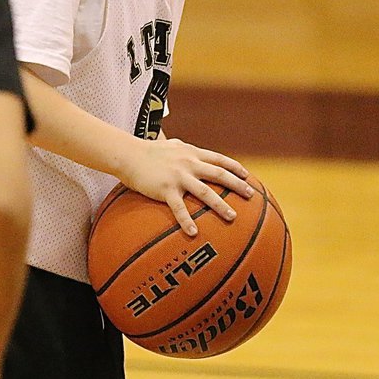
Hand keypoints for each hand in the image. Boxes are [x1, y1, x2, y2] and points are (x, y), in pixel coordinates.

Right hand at [118, 138, 253, 235]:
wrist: (128, 154)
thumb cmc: (148, 151)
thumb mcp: (171, 145)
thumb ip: (183, 150)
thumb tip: (190, 151)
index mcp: (192, 153)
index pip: (219, 159)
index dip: (235, 168)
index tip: (247, 176)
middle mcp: (189, 163)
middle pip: (219, 174)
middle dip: (237, 185)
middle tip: (250, 195)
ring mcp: (179, 176)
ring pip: (205, 192)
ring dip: (221, 205)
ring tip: (232, 217)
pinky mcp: (166, 189)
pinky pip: (179, 208)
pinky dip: (187, 221)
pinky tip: (194, 233)